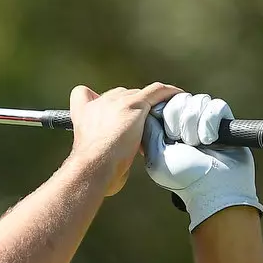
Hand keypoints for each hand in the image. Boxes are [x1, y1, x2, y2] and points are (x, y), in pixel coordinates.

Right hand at [68, 83, 182, 196]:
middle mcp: (99, 103)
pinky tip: (178, 96)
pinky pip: (156, 91)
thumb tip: (118, 171)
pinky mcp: (135, 105)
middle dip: (131, 108)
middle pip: (120, 94)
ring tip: (161, 118)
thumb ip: (101, 151)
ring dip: (149, 106)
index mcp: (83, 114)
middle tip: (140, 128)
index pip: (83, 94)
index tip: (110, 113)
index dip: (98, 100)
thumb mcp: (89, 157)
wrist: (93, 166)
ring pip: (139, 94)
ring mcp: (118, 101)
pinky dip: (168, 93)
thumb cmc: (90, 171)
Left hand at [143, 92, 262, 230]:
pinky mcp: (224, 122)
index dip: (166, 113)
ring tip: (198, 144)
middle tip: (182, 142)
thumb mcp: (157, 156)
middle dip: (180, 121)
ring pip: (199, 100)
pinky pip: (217, 106)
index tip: (168, 134)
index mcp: (166, 132)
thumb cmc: (183, 176)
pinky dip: (211, 124)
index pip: (164, 104)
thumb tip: (150, 110)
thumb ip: (150, 131)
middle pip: (180, 99)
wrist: (215, 187)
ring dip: (196, 125)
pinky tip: (211, 141)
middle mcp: (185, 125)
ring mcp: (205, 122)